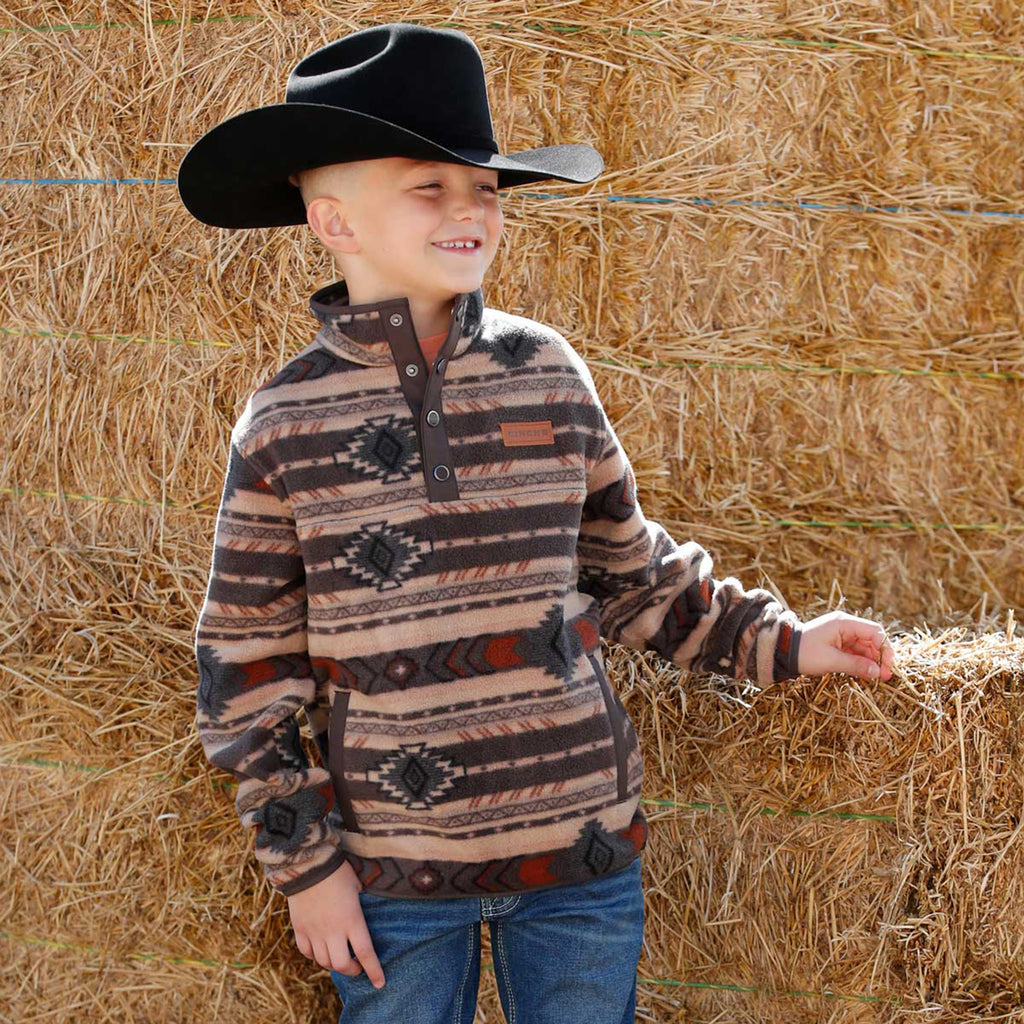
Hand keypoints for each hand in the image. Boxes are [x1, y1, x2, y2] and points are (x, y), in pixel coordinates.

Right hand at [286, 859, 385, 988]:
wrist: (307, 863)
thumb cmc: (337, 870)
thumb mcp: (357, 885)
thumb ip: (359, 905)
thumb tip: (360, 913)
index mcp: (352, 919)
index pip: (366, 953)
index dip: (373, 971)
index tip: (380, 983)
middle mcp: (333, 930)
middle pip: (342, 964)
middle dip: (353, 970)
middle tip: (358, 967)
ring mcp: (314, 931)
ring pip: (323, 961)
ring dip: (334, 965)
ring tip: (340, 959)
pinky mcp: (299, 928)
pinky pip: (306, 952)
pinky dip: (314, 956)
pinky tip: (320, 950)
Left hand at [797, 610, 893, 680]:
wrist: (783, 651)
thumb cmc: (804, 653)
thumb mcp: (831, 661)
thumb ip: (856, 665)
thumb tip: (879, 673)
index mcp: (844, 623)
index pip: (874, 631)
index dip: (885, 648)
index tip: (888, 665)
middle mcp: (845, 626)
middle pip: (872, 639)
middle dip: (880, 657)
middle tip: (886, 675)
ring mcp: (842, 635)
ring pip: (865, 647)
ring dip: (872, 661)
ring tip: (879, 677)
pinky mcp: (838, 644)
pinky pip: (856, 652)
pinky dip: (862, 662)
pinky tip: (868, 673)